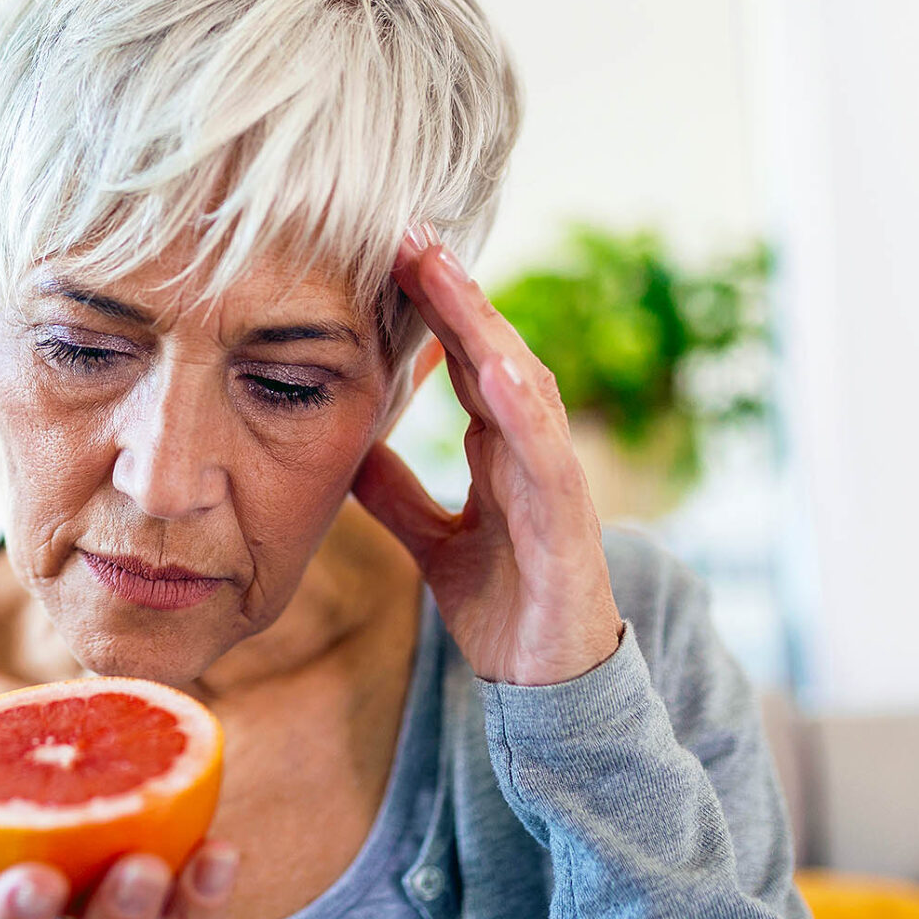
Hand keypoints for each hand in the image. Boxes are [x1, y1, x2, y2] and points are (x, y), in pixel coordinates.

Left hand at [352, 228, 623, 686]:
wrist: (546, 688)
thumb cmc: (502, 605)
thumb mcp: (432, 541)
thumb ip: (398, 493)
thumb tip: (349, 446)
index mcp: (499, 449)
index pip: (463, 359)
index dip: (429, 307)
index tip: (385, 251)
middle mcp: (530, 451)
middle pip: (491, 352)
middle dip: (453, 291)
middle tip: (408, 230)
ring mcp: (554, 482)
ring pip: (523, 386)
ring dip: (485, 325)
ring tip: (444, 272)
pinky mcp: (568, 527)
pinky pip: (547, 458)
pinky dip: (525, 411)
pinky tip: (497, 368)